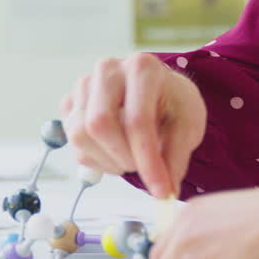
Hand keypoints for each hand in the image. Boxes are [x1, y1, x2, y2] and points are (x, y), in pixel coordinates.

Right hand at [60, 53, 206, 198]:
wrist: (159, 90)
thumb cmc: (174, 104)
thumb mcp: (188, 124)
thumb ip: (177, 155)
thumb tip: (166, 190)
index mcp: (143, 68)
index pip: (138, 120)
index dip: (149, 162)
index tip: (161, 191)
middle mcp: (108, 69)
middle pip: (99, 124)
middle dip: (123, 158)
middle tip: (142, 169)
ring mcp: (84, 84)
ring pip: (80, 134)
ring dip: (107, 161)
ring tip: (130, 160)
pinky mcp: (70, 102)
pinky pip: (72, 140)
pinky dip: (94, 158)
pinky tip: (114, 154)